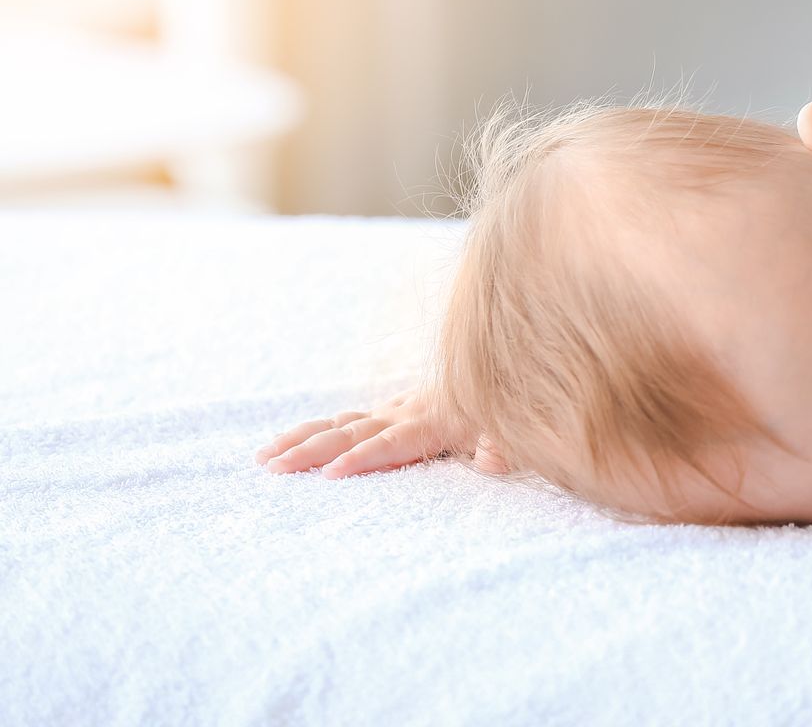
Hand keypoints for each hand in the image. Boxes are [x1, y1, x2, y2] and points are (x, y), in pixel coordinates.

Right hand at [254, 388, 498, 478]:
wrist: (513, 368)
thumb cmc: (514, 409)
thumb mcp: (517, 430)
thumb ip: (504, 444)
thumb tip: (491, 455)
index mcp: (437, 421)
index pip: (393, 443)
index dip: (363, 458)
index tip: (330, 474)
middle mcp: (410, 411)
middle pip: (354, 432)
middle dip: (312, 450)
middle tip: (274, 467)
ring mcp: (399, 409)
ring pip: (342, 423)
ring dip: (302, 438)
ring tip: (264, 457)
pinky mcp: (395, 409)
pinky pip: (350, 420)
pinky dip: (317, 430)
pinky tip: (290, 442)